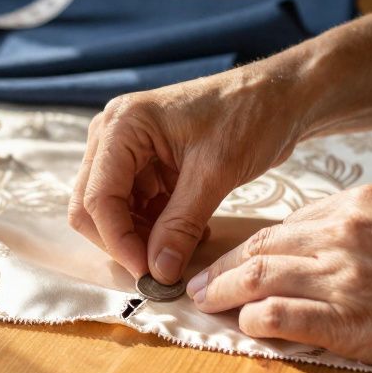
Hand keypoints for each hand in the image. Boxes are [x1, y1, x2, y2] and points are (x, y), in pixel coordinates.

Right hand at [69, 59, 309, 283]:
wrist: (278, 98)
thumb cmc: (249, 116)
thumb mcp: (215, 173)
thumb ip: (180, 225)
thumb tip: (157, 273)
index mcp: (122, 125)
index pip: (99, 197)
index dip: (119, 241)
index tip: (149, 273)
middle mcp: (113, 135)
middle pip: (93, 206)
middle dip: (124, 241)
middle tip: (160, 269)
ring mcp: (127, 150)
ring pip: (114, 212)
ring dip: (143, 237)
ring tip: (185, 246)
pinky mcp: (146, 164)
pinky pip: (137, 207)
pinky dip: (157, 227)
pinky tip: (191, 232)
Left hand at [186, 185, 371, 372]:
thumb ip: (364, 230)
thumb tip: (322, 244)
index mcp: (359, 205)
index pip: (285, 223)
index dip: (248, 243)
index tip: (229, 257)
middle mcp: (343, 233)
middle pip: (261, 246)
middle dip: (220, 265)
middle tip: (195, 281)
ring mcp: (343, 276)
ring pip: (257, 277)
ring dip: (222, 292)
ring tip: (203, 303)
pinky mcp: (347, 320)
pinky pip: (279, 315)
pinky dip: (254, 320)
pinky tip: (244, 326)